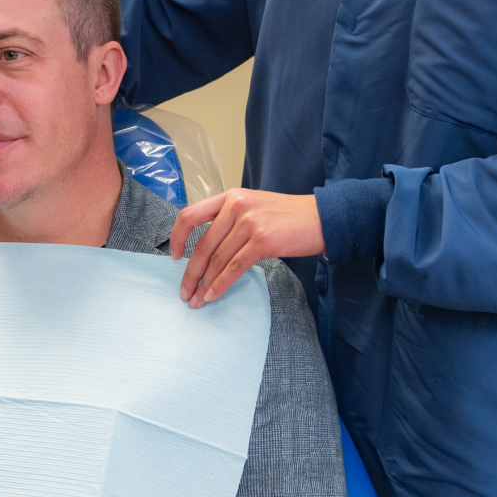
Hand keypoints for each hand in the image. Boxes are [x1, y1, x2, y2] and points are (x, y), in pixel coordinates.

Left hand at [169, 189, 325, 308]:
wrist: (322, 218)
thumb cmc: (288, 217)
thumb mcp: (254, 206)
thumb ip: (230, 219)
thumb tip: (207, 248)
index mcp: (230, 196)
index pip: (190, 214)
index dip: (177, 237)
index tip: (175, 256)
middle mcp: (236, 206)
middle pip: (202, 244)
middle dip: (190, 273)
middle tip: (184, 292)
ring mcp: (249, 223)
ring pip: (216, 259)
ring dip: (203, 284)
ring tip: (196, 300)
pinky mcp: (262, 241)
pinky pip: (234, 268)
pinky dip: (220, 284)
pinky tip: (212, 295)